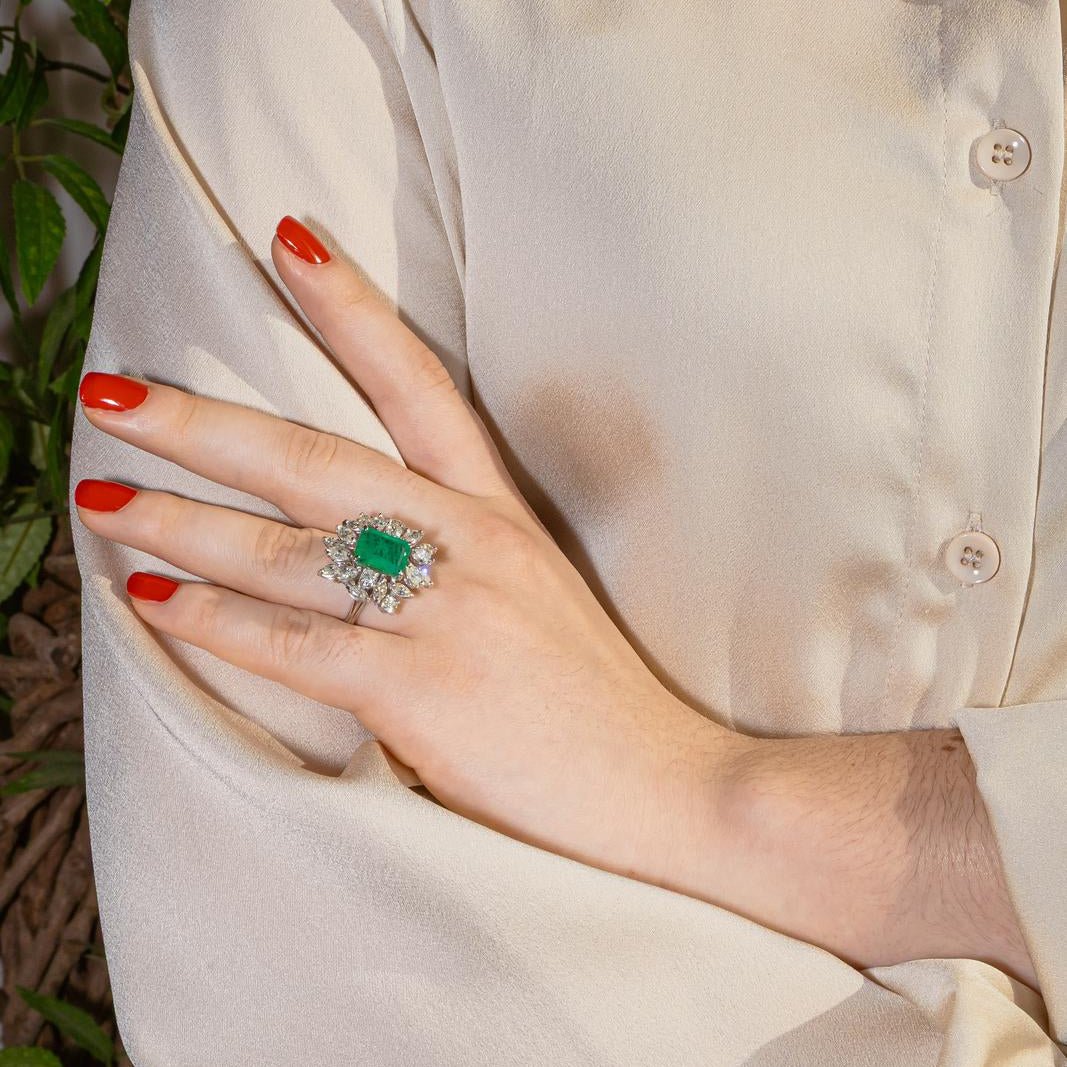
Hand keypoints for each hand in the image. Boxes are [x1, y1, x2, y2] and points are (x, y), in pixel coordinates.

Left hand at [73, 214, 742, 890]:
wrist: (664, 788)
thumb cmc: (595, 701)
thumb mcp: (536, 597)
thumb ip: (453, 560)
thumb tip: (355, 553)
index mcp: (499, 513)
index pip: (417, 384)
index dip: (351, 309)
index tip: (289, 246)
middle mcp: (468, 544)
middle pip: (314, 461)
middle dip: (202, 423)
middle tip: (113, 393)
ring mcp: (444, 613)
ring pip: (284, 551)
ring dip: (178, 522)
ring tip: (103, 497)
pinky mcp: (420, 689)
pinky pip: (293, 643)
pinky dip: (213, 622)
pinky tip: (152, 602)